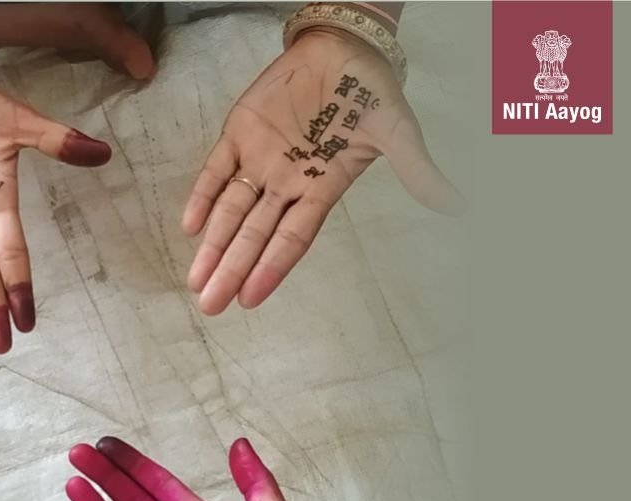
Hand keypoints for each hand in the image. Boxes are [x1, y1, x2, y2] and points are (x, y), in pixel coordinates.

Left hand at [181, 29, 464, 313]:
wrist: (343, 48)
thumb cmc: (371, 92)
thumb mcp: (397, 131)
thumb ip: (418, 169)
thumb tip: (458, 204)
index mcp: (320, 189)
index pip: (292, 238)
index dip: (270, 268)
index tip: (249, 300)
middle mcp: (286, 183)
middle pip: (254, 234)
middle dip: (231, 268)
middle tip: (210, 305)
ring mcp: (261, 160)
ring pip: (231, 210)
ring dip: (213, 243)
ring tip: (196, 279)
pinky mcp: (240, 133)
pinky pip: (216, 169)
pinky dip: (202, 195)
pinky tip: (189, 226)